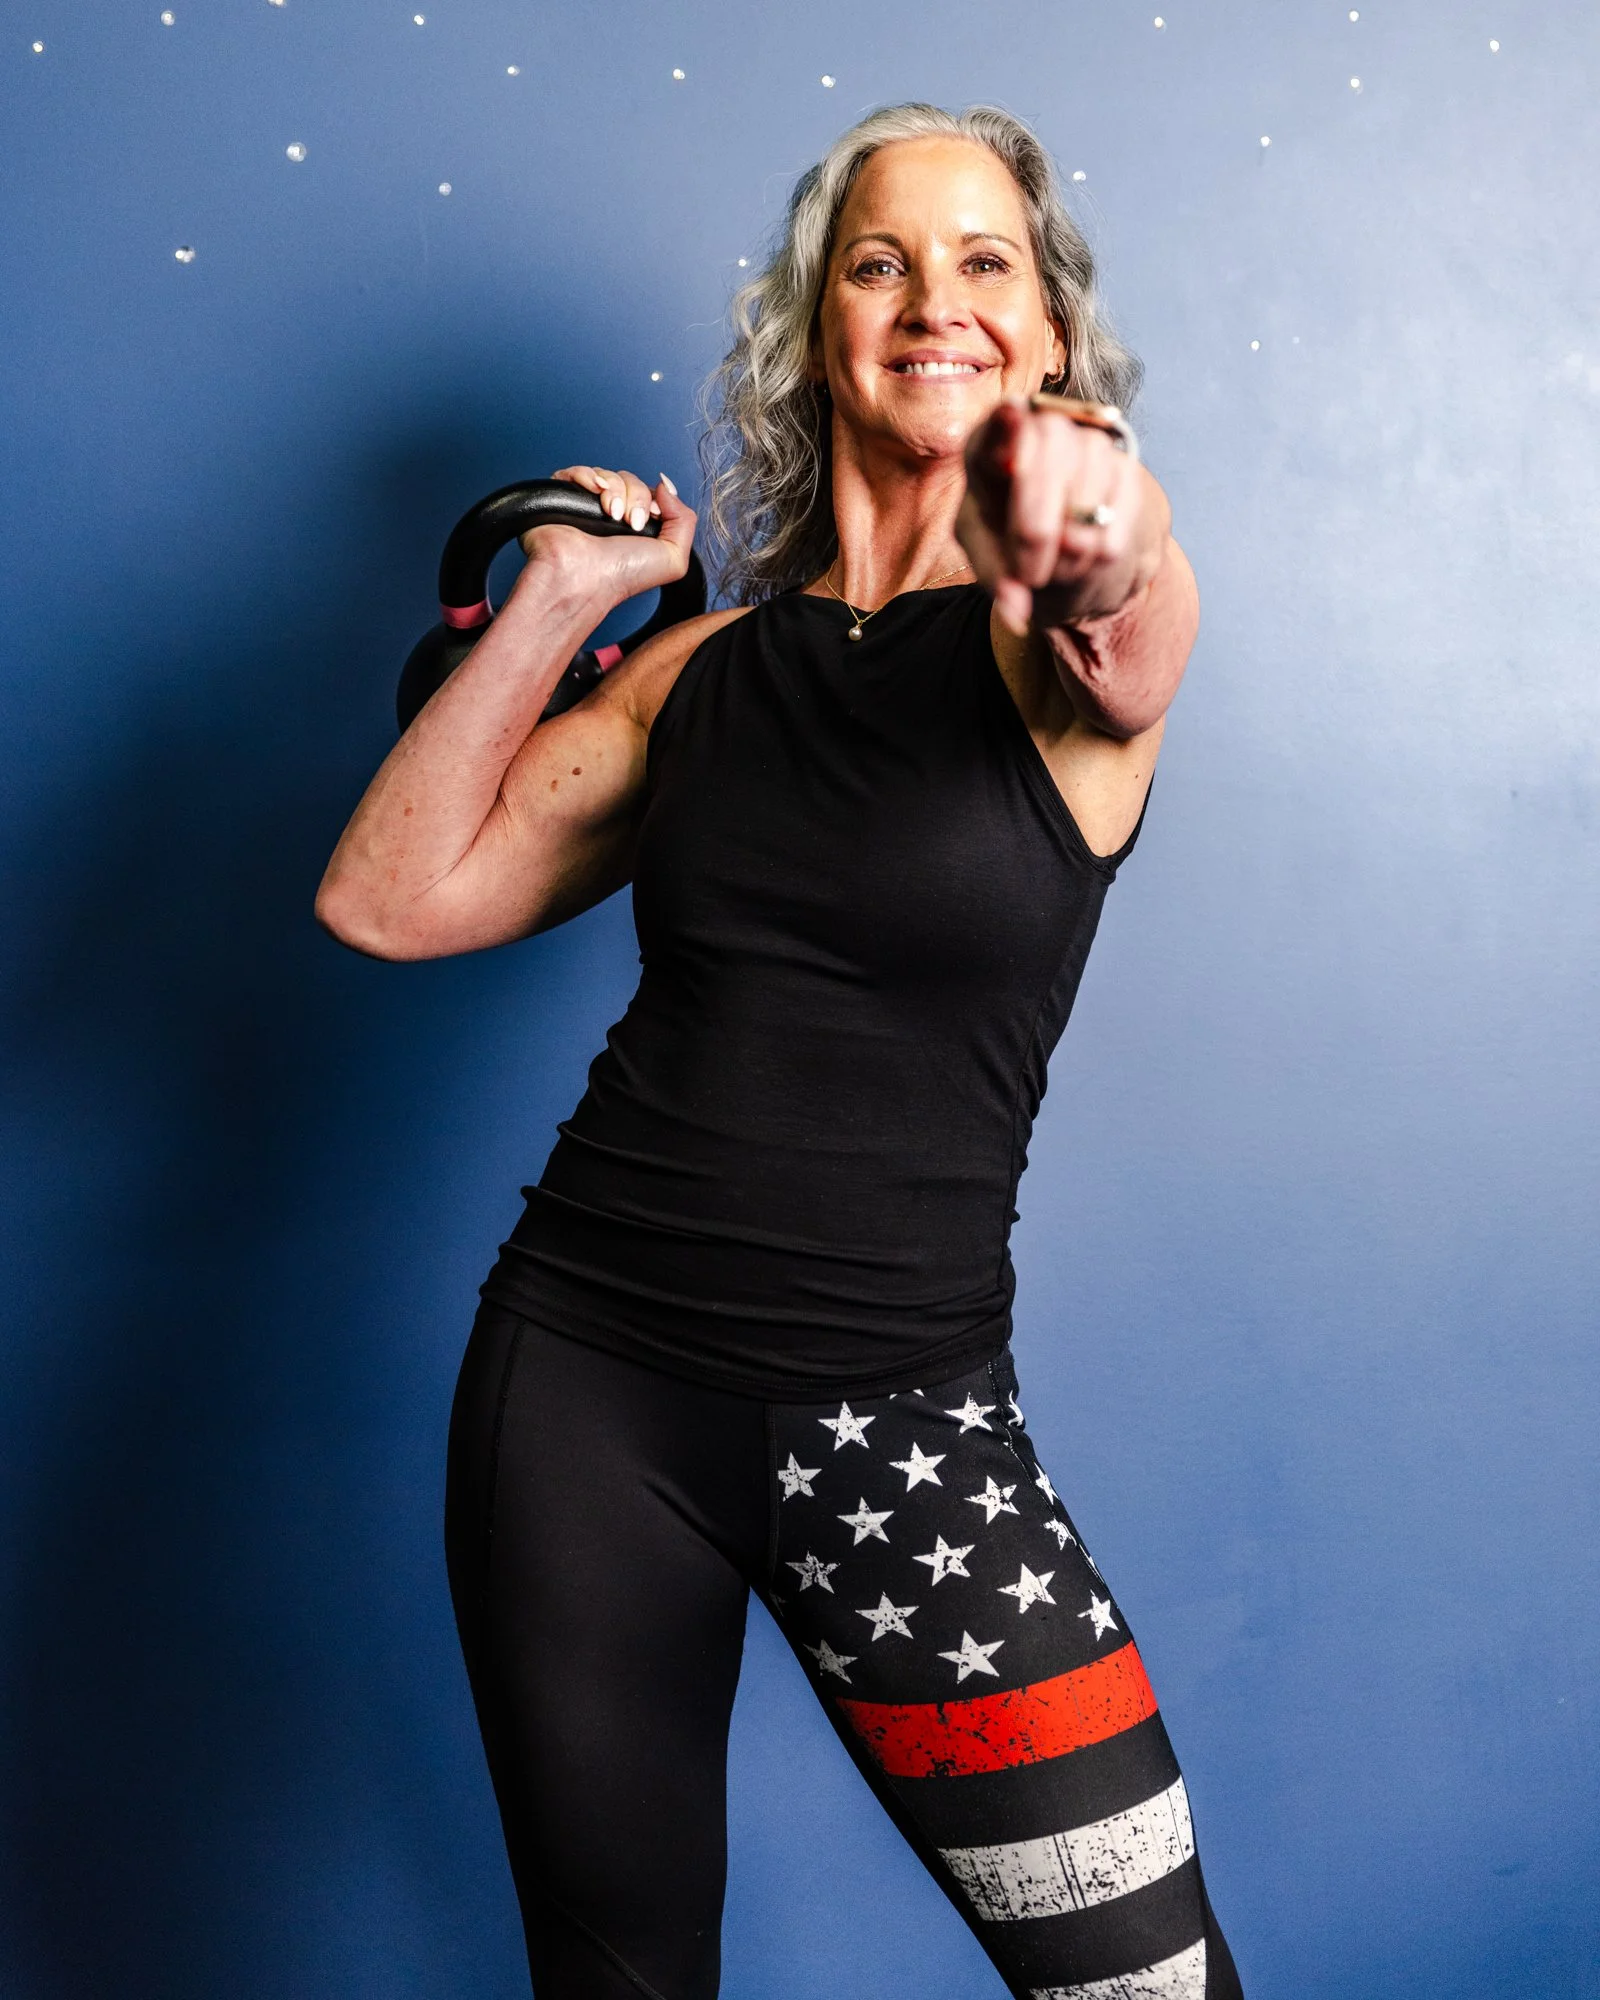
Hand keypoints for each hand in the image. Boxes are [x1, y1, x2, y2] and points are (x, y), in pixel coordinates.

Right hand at [518, 464, 694, 607]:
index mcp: (637, 528)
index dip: (652, 499)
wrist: (585, 576)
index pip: (649, 493)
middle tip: (631, 522)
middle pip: (630, 481)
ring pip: (608, 475)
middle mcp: (613, 516)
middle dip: (637, 497)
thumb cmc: (622, 575)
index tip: (650, 517)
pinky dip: (589, 476)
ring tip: (612, 514)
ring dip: (616, 490)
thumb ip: (685, 521)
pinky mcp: (564, 498)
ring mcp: (588, 506)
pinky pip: (577, 471)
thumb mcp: (674, 558)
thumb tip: (667, 487)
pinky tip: (596, 492)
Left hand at [956, 400, 1159, 635]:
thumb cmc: (1011, 540)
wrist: (1066, 540)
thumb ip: (995, 578)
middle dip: (1035, 527)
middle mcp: (1042, 429)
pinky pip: (1118, 511)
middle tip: (1028, 575)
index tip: (1010, 414)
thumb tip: (1016, 611)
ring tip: (1053, 566)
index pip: (997, 426)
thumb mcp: (990, 556)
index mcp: (991, 443)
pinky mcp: (1125, 469)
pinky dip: (1099, 547)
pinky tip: (1084, 554)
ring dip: (1068, 546)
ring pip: (1086, 490)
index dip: (1004, 424)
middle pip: (1047, 455)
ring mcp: (1088, 443)